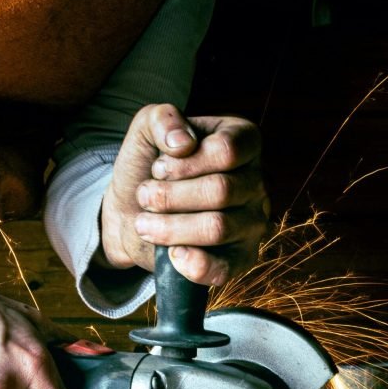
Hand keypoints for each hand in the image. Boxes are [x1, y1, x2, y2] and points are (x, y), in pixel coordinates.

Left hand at [100, 103, 268, 284]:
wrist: (131, 211)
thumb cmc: (148, 167)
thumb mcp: (145, 130)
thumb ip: (161, 119)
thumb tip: (183, 142)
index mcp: (244, 142)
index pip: (227, 150)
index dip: (184, 163)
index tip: (159, 167)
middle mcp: (257, 182)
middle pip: (221, 190)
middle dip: (169, 195)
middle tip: (144, 195)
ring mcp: (253, 222)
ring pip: (218, 227)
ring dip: (169, 227)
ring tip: (145, 223)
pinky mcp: (240, 259)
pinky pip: (226, 269)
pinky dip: (194, 265)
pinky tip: (172, 254)